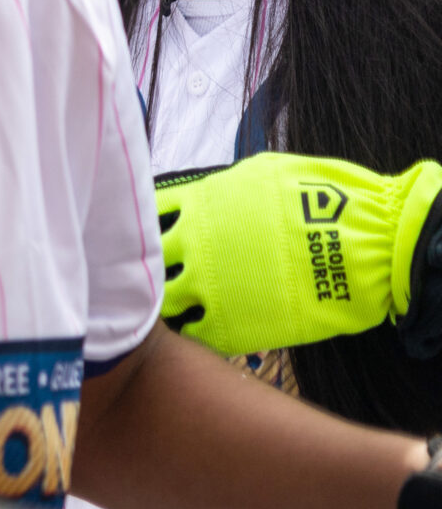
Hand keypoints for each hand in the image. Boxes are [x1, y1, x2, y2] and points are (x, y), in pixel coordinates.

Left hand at [156, 153, 441, 357]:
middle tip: (143, 274)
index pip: (144, 214)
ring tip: (164, 305)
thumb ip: (222, 188)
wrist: (368, 246)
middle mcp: (193, 244)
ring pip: (158, 299)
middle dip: (139, 266)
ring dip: (158, 302)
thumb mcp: (263, 176)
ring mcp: (208, 286)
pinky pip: (190, 332)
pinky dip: (188, 331)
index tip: (142, 233)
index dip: (140, 225)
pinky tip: (194, 328)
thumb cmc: (325, 200)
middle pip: (142, 259)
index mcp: (199, 204)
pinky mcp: (230, 325)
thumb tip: (202, 194)